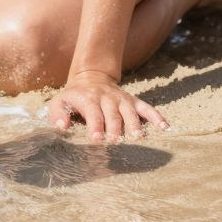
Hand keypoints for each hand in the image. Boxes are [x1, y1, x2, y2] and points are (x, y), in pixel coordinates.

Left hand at [46, 70, 167, 141]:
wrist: (90, 78)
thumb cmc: (74, 97)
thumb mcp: (60, 102)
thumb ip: (57, 114)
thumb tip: (61, 127)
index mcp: (88, 99)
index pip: (93, 112)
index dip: (95, 126)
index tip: (97, 139)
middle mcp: (107, 98)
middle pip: (113, 114)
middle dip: (115, 129)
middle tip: (117, 143)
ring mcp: (122, 99)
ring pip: (130, 112)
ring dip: (135, 125)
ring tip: (138, 138)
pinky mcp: (133, 101)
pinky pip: (146, 108)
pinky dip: (156, 117)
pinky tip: (164, 128)